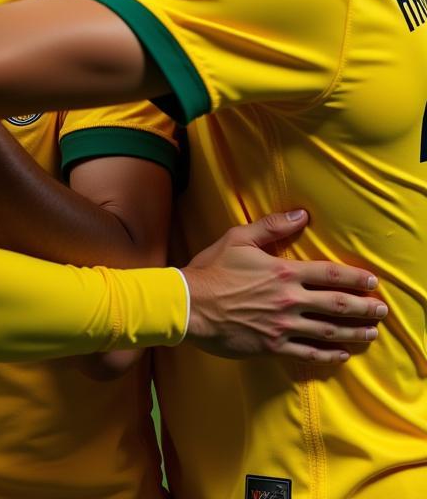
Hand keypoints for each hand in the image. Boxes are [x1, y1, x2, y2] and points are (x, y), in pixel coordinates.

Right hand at [182, 210, 385, 363]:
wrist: (189, 305)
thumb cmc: (211, 270)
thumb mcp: (238, 238)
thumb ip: (271, 227)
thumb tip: (301, 215)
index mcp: (283, 272)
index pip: (329, 275)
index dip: (355, 278)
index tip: (373, 282)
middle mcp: (289, 301)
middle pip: (337, 305)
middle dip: (364, 308)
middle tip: (382, 310)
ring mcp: (282, 326)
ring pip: (328, 331)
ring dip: (354, 332)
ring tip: (371, 333)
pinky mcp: (272, 346)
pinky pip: (308, 354)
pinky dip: (328, 355)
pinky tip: (341, 354)